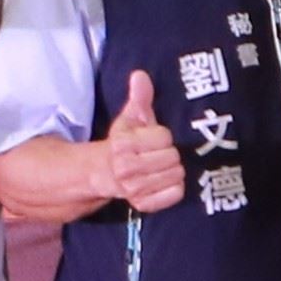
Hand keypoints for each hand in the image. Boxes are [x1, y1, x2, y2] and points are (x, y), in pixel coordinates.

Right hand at [102, 69, 188, 214]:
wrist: (104, 174)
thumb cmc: (123, 144)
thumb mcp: (129, 120)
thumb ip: (139, 98)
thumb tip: (140, 75)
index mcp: (122, 144)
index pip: (164, 136)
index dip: (160, 136)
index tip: (151, 139)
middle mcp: (126, 168)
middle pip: (172, 156)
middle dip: (168, 153)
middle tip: (156, 155)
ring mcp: (134, 189)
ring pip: (176, 175)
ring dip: (172, 170)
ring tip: (159, 168)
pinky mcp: (143, 205)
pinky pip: (175, 194)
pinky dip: (173, 189)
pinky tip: (162, 182)